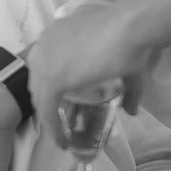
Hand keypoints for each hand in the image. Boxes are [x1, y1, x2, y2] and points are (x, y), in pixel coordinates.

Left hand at [28, 0, 156, 148]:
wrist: (129, 28)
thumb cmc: (127, 38)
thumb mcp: (123, 66)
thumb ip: (127, 89)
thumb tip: (132, 111)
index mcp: (54, 36)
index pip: (44, 68)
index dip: (51, 91)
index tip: (64, 108)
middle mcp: (43, 47)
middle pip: (38, 84)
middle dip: (49, 105)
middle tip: (64, 122)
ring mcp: (43, 62)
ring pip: (40, 99)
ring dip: (50, 121)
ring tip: (63, 137)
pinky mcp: (51, 80)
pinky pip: (46, 110)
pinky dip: (53, 128)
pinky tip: (62, 141)